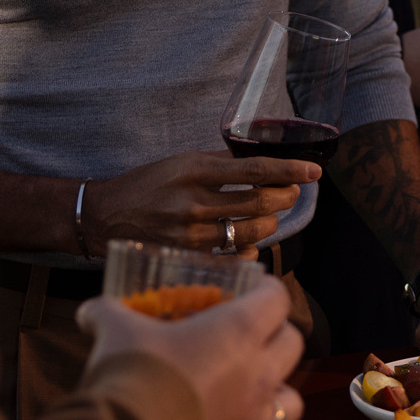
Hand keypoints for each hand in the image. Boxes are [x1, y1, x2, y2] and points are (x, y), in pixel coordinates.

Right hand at [76, 280, 303, 419]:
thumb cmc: (132, 375)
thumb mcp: (115, 331)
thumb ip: (108, 314)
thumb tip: (90, 311)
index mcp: (239, 331)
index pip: (276, 298)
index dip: (266, 290)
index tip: (252, 288)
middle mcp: (258, 373)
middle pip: (293, 343)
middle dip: (276, 333)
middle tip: (251, 332)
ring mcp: (252, 419)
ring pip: (290, 397)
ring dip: (276, 387)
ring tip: (251, 384)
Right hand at [87, 151, 319, 257]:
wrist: (106, 216)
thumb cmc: (147, 184)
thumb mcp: (181, 162)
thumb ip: (219, 164)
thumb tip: (260, 164)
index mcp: (195, 170)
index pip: (255, 169)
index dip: (289, 170)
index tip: (313, 171)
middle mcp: (195, 202)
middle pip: (260, 203)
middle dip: (286, 197)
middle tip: (292, 193)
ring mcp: (192, 233)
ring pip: (251, 232)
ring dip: (270, 223)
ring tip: (271, 215)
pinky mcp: (188, 257)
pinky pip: (233, 257)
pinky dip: (249, 251)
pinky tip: (250, 244)